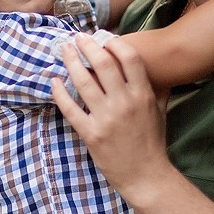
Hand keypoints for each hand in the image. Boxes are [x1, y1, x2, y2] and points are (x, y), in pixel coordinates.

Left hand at [50, 36, 174, 203]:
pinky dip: (60, 93)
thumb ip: (156, 88)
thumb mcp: (159, 111)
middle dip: (87, 46)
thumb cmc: (153, 142)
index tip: (104, 38)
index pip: (129, 58)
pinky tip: (54, 81)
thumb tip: (157, 69)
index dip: (114, 43)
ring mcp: (106, 118)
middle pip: (103, 64)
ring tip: (64, 50)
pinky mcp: (91, 134)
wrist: (145, 175)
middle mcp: (124, 103)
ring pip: (83, 82)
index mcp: (142, 95)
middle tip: (78, 38)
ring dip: (71, 62)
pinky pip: (70, 109)